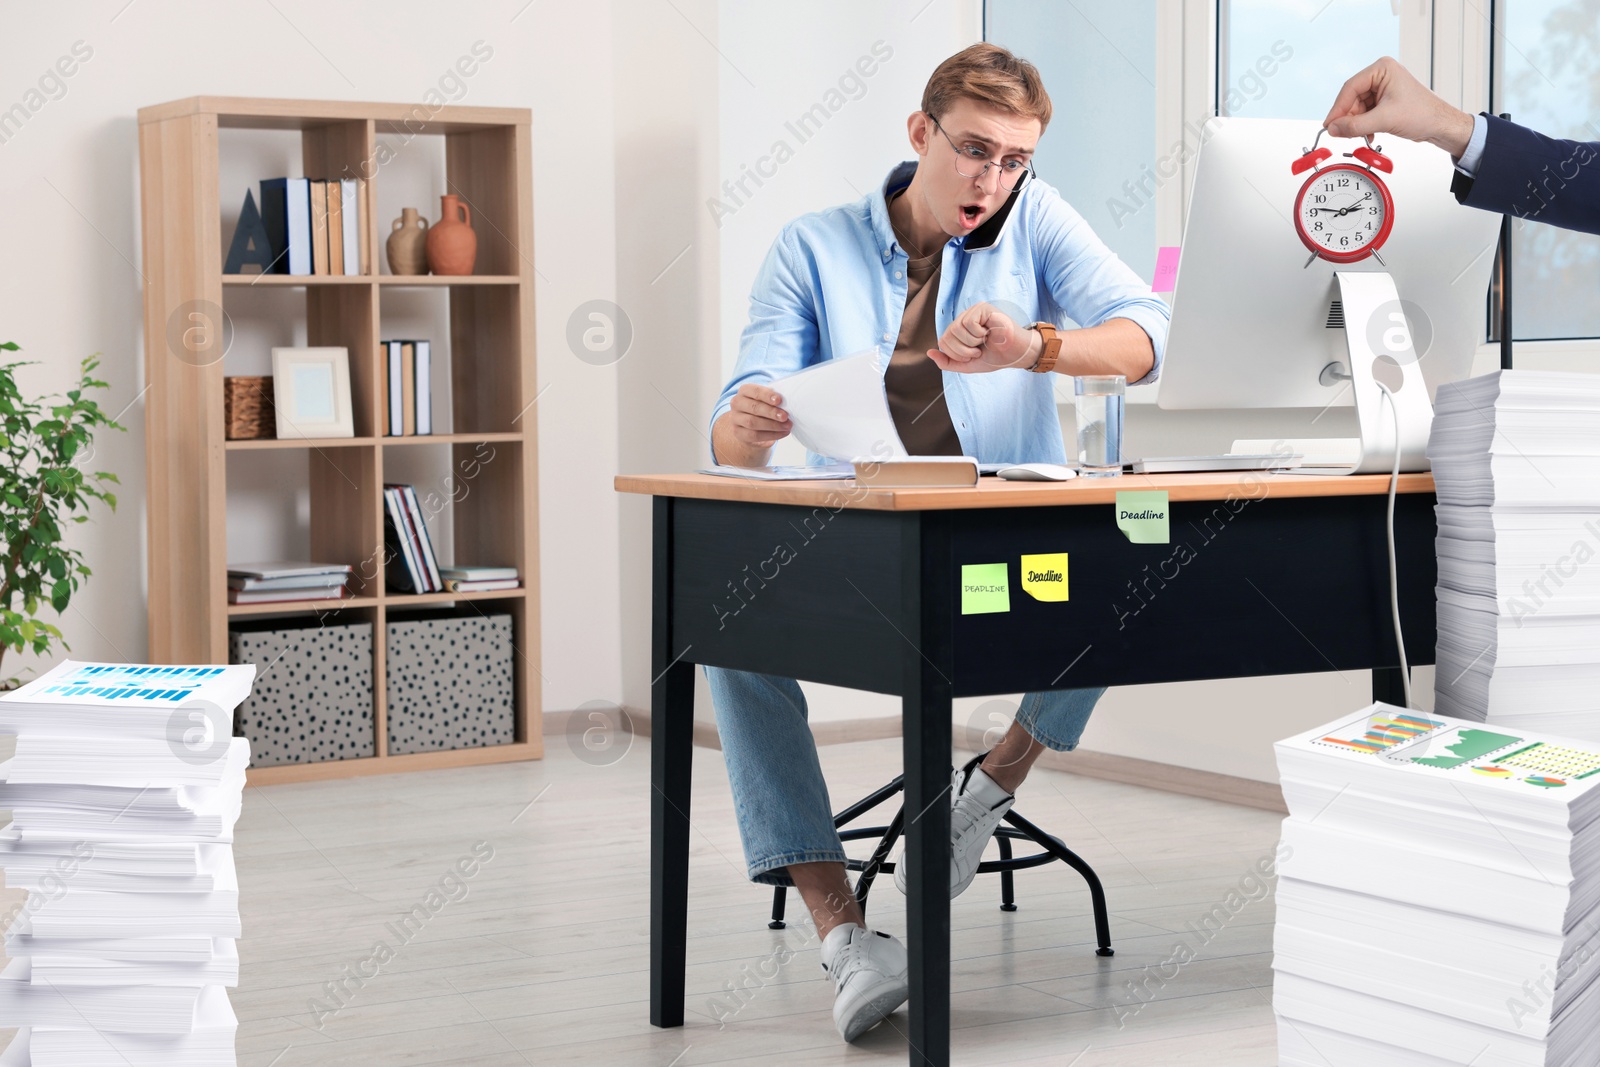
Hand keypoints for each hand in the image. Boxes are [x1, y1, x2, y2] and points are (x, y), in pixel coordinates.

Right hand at [725, 382, 790, 448]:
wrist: (751, 424)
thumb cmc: (763, 407)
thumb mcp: (767, 399)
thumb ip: (775, 399)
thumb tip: (789, 402)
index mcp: (744, 391)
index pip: (754, 391)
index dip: (767, 395)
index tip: (779, 400)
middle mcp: (736, 403)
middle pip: (754, 408)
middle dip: (771, 412)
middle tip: (785, 416)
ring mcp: (735, 418)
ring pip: (752, 423)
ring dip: (772, 425)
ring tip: (787, 426)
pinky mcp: (737, 432)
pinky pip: (754, 435)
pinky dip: (771, 435)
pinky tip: (782, 433)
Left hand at [927, 302, 1039, 373]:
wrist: (1015, 354)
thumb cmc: (994, 357)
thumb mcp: (967, 364)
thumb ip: (948, 361)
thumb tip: (929, 352)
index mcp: (959, 330)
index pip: (943, 341)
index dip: (956, 354)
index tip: (973, 355)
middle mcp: (964, 318)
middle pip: (947, 336)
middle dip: (963, 350)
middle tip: (979, 349)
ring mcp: (973, 312)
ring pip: (956, 329)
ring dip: (972, 342)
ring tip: (985, 341)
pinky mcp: (982, 308)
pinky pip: (968, 323)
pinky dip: (978, 334)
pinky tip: (989, 332)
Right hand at [1324, 56, 1474, 157]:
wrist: (1439, 125)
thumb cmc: (1423, 114)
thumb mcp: (1384, 120)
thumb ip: (1355, 125)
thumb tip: (1333, 129)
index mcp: (1382, 69)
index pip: (1350, 88)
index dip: (1337, 108)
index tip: (1329, 125)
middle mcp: (1381, 76)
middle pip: (1352, 98)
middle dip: (1348, 118)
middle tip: (1342, 133)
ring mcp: (1382, 88)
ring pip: (1356, 108)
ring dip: (1356, 124)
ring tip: (1361, 135)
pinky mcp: (1383, 101)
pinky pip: (1364, 113)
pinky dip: (1362, 125)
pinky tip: (1368, 134)